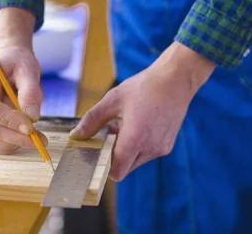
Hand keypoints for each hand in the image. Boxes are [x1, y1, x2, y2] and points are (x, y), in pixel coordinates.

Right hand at [0, 7, 47, 153]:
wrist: (11, 61)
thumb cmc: (18, 62)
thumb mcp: (28, 69)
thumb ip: (29, 92)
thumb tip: (32, 118)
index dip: (8, 120)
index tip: (31, 127)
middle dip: (16, 138)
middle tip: (41, 139)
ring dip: (14, 143)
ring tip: (37, 137)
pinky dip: (12, 144)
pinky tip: (28, 137)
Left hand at [69, 42, 215, 180]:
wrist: (175, 80)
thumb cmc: (143, 87)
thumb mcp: (112, 100)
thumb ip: (92, 120)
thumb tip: (76, 135)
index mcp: (135, 138)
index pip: (117, 171)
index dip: (103, 166)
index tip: (96, 152)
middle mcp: (150, 148)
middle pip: (125, 168)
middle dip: (113, 156)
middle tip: (108, 134)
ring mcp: (161, 148)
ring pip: (135, 161)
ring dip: (125, 150)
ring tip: (123, 126)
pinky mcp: (167, 145)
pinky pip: (147, 154)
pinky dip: (138, 146)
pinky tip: (136, 125)